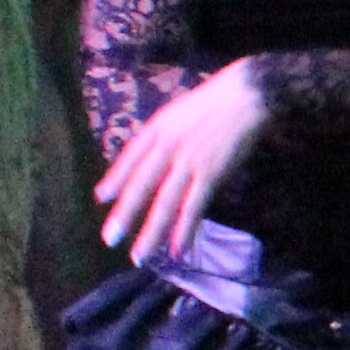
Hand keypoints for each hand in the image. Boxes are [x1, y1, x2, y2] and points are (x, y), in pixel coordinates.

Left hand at [93, 61, 267, 263]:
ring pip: (164, 202)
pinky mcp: (211, 173)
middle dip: (125, 215)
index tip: (101, 199)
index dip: (115, 179)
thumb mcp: (178, 112)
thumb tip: (150, 153)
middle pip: (141, 186)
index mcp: (156, 129)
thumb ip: (163, 133)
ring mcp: (188, 162)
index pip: (129, 158)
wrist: (248, 93)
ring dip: (152, 231)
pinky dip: (185, 228)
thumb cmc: (216, 101)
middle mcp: (166, 147)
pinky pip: (194, 206)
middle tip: (111, 240)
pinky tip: (178, 247)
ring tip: (141, 256)